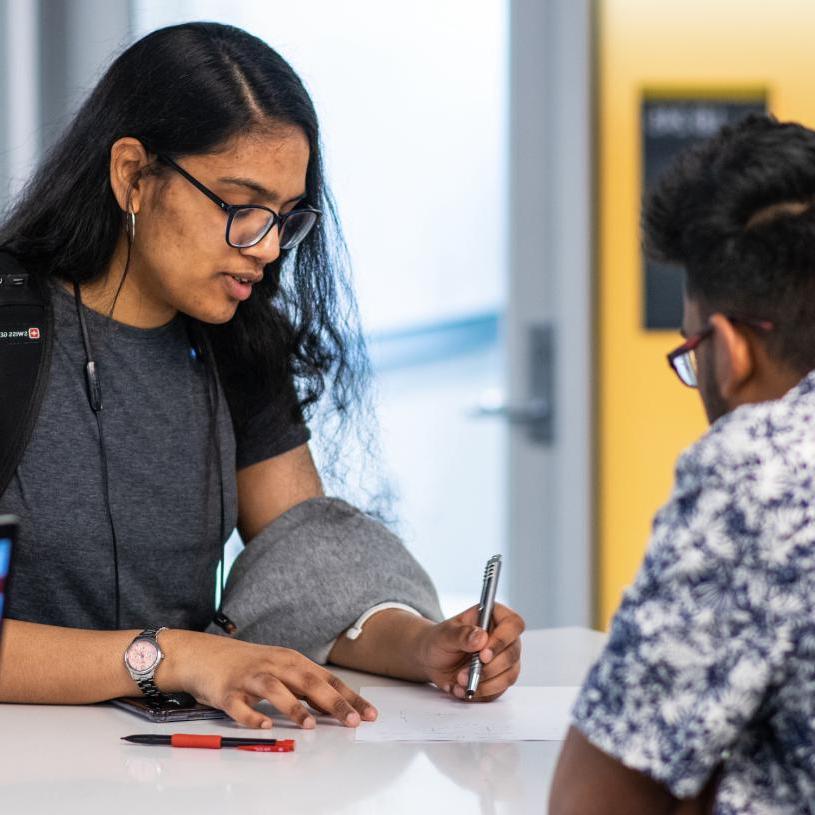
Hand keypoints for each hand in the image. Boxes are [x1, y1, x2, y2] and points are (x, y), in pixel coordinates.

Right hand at [159, 630, 377, 729]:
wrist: (205, 654)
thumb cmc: (250, 666)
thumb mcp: (282, 670)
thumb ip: (306, 688)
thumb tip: (337, 707)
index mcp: (292, 661)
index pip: (327, 679)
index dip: (349, 696)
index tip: (369, 713)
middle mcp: (275, 665)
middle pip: (308, 681)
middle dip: (332, 702)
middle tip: (352, 720)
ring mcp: (250, 677)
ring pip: (275, 690)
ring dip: (294, 707)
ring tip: (310, 725)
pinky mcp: (227, 690)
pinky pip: (239, 705)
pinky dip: (252, 716)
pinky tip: (264, 726)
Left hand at [415, 603, 524, 701]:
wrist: (433, 660)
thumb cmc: (440, 640)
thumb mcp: (445, 634)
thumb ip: (461, 634)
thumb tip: (481, 637)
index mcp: (494, 616)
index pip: (513, 624)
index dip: (503, 639)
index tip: (483, 654)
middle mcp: (504, 638)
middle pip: (512, 653)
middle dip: (488, 668)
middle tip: (464, 673)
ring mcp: (505, 659)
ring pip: (509, 675)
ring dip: (484, 683)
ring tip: (459, 681)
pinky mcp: (500, 679)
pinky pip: (499, 690)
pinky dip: (480, 693)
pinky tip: (461, 689)